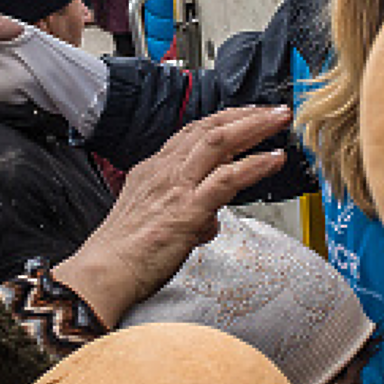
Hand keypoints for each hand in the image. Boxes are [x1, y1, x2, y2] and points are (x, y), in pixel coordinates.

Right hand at [52, 105, 292, 325]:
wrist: (104, 272)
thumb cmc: (124, 254)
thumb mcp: (152, 220)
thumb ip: (185, 213)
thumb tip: (209, 220)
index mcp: (153, 170)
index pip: (192, 134)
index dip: (222, 121)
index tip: (244, 115)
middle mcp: (164, 171)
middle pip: (209, 129)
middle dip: (244, 115)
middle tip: (270, 110)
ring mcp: (176, 187)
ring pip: (220, 142)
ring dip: (254, 127)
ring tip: (278, 120)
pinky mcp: (188, 208)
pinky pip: (228, 178)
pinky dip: (255, 165)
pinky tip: (273, 159)